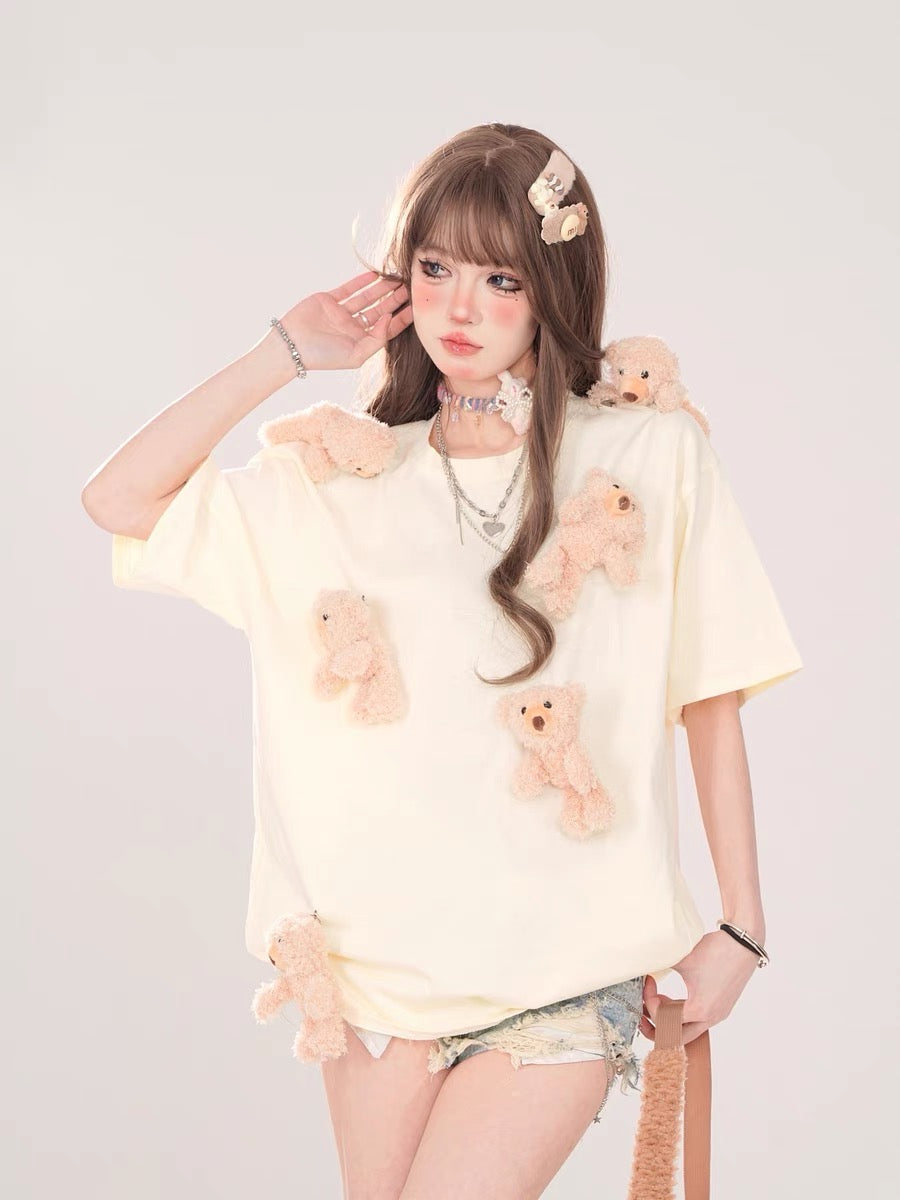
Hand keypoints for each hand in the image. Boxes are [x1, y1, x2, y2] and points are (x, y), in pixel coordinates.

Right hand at [277, 269, 412, 371]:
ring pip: (366, 297)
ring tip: (397, 278)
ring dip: (381, 288)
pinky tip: (375, 274)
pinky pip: (348, 289)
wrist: (292, 346)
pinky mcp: (328, 300)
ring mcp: (341, 312)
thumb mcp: (356, 355)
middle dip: (394, 299)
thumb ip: (376, 339)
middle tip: (410, 287)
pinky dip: (361, 281)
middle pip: (379, 310)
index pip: (386, 328)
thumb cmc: (324, 357)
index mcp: (361, 342)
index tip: (416, 308)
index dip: (401, 318)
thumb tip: (389, 319)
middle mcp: (353, 327)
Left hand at [638, 929, 760, 1045]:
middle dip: (657, 1028)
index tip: (648, 983)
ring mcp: (717, 1013)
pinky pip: (697, 1019)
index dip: (651, 1004)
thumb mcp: (682, 958)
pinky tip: (671, 998)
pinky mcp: (721, 1006)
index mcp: (700, 1009)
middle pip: (677, 1037)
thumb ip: (659, 965)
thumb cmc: (716, 950)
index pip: (666, 1021)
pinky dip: (681, 1012)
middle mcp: (710, 1017)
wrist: (744, 943)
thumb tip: (640, 965)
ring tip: (656, 1001)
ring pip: (688, 1028)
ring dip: (670, 1018)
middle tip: (641, 1015)